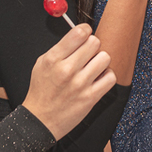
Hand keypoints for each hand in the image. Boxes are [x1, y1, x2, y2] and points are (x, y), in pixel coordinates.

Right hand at [23, 24, 115, 139]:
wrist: (40, 120)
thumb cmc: (42, 91)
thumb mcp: (42, 64)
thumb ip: (61, 48)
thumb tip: (80, 34)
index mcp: (53, 59)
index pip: (79, 33)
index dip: (85, 30)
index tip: (85, 34)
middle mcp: (67, 70)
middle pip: (94, 42)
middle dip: (92, 46)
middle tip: (87, 54)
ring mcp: (80, 84)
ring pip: (105, 57)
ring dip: (100, 60)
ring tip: (92, 67)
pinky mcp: (90, 97)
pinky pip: (110, 77)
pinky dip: (106, 76)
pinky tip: (97, 79)